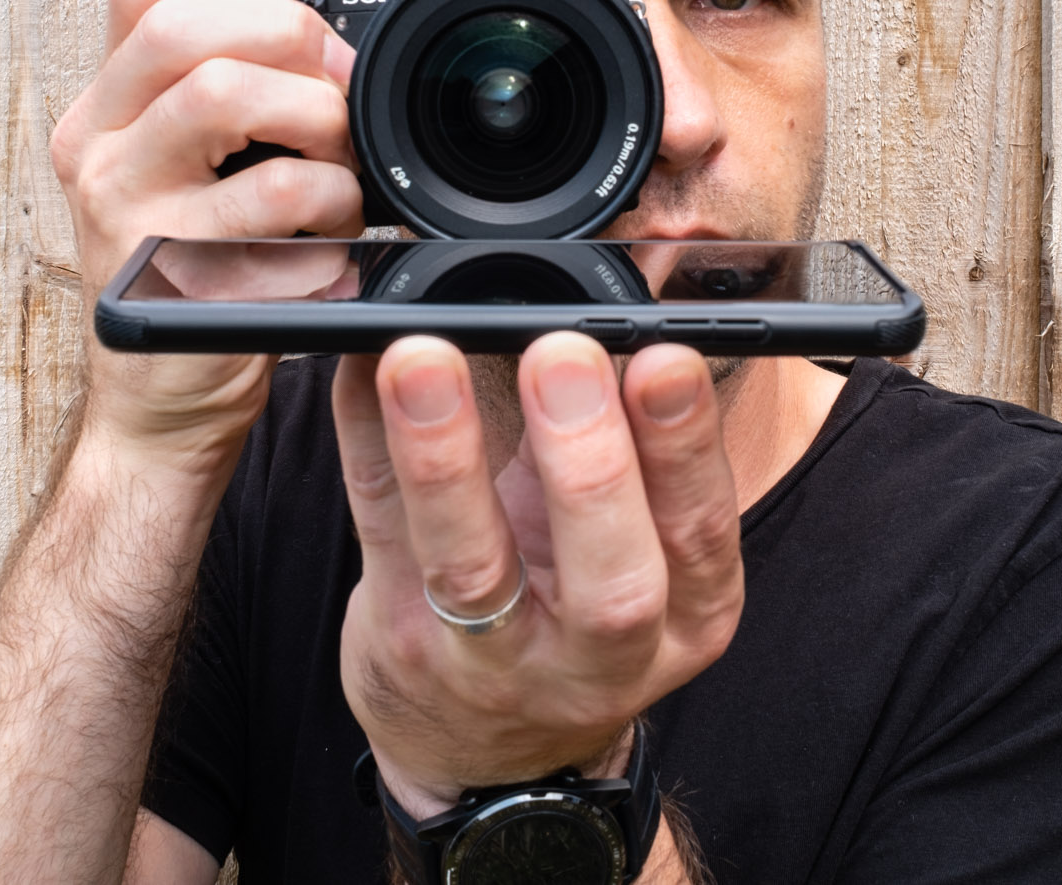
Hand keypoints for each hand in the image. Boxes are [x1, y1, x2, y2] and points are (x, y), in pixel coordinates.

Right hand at [50, 0, 360, 476]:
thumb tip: (334, 34)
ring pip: (218, 96)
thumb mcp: (205, 171)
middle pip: (179, 29)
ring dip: (313, 118)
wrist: (164, 407)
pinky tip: (339, 237)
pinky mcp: (165, 269)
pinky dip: (329, 205)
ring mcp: (121, 208)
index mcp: (108, 106)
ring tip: (343, 169)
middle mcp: (95, 145)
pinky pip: (267, 202)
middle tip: (342, 80)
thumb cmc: (206, 273)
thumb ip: (239, 98)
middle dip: (286, 33)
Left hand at [331, 332, 744, 813]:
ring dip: (446, 456)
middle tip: (560, 354)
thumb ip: (635, 450)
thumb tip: (611, 315)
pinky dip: (365, 439)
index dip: (685, 446)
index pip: (700, 531)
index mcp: (686, 614)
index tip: (663, 356)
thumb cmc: (570, 612)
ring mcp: (492, 664)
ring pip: (472, 570)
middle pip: (608, 579)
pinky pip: (377, 528)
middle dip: (588, 458)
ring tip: (423, 361)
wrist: (480, 746)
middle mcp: (602, 656)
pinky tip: (361, 371)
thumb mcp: (643, 552)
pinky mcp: (401, 647)